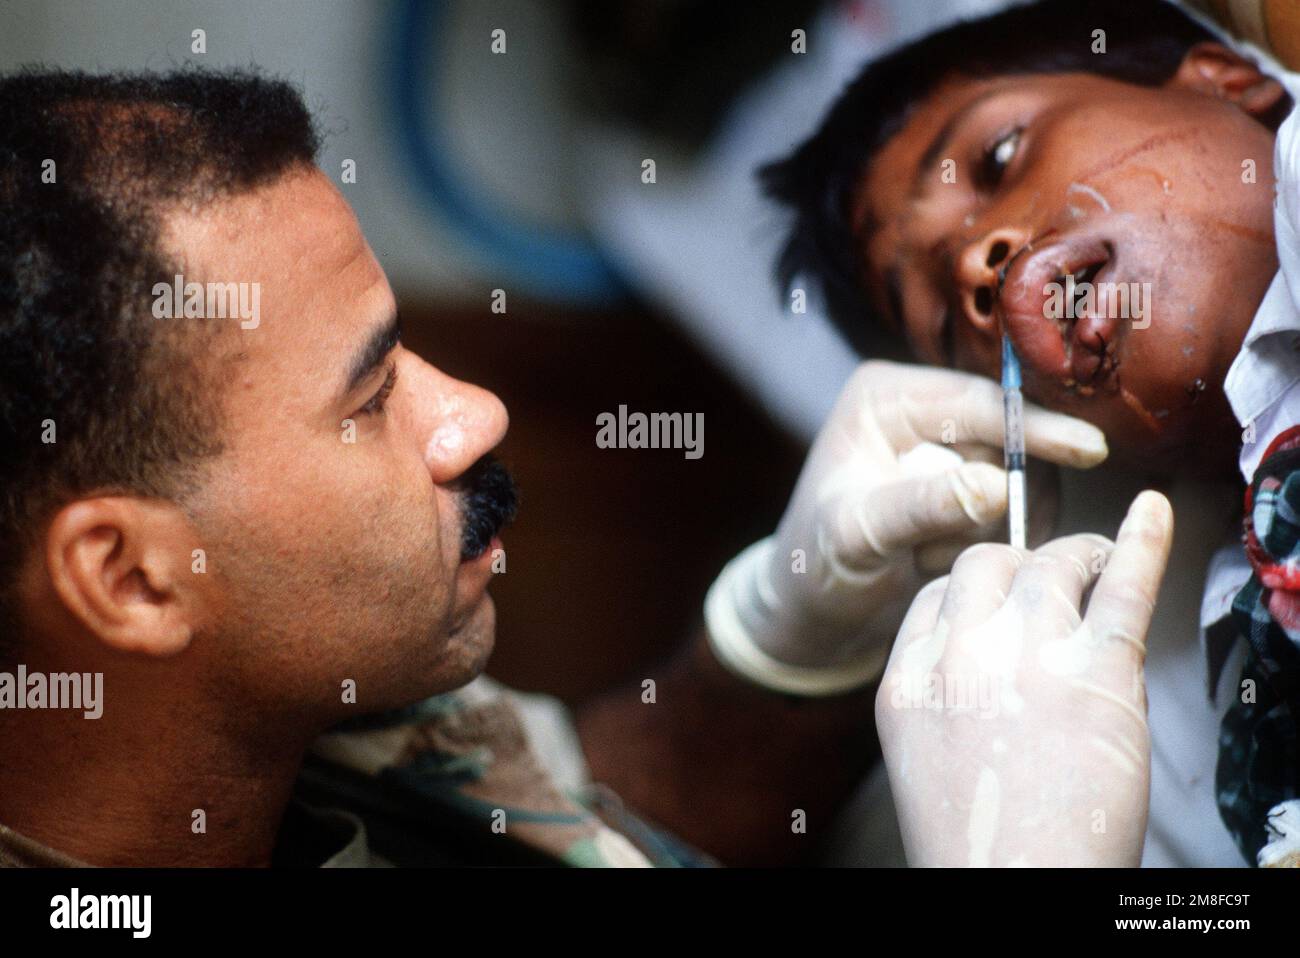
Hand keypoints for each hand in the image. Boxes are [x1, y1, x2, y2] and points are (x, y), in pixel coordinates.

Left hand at [707, 360, 1107, 675]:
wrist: (816, 610)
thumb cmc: (817, 566)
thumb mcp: (859, 534)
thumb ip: (922, 507)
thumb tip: (996, 487)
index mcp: (884, 398)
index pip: (977, 403)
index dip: (1035, 429)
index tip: (1089, 449)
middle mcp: (921, 411)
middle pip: (1009, 440)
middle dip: (1002, 499)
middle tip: (960, 546)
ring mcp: (949, 449)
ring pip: (1020, 480)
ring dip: (992, 529)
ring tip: (929, 556)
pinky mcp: (970, 488)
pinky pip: (1017, 512)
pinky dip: (992, 544)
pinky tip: (943, 562)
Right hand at [875, 491, 1173, 866]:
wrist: (1016, 886)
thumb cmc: (978, 841)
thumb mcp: (921, 755)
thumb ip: (940, 691)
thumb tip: (984, 648)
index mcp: (906, 680)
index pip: (936, 596)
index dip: (974, 591)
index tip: (1001, 601)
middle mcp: (958, 654)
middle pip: (987, 565)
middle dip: (1021, 565)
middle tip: (1056, 580)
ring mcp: (1025, 656)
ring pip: (1051, 565)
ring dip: (1079, 557)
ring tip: (1101, 567)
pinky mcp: (1095, 671)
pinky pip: (1123, 584)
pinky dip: (1143, 540)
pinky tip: (1153, 513)